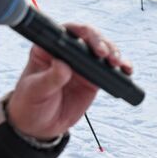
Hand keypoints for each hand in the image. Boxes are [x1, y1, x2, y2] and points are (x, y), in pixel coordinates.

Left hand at [8, 23, 131, 140]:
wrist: (39, 125)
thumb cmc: (30, 103)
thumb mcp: (35, 90)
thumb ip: (50, 78)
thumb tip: (64, 66)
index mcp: (49, 48)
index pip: (67, 32)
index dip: (83, 33)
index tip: (92, 44)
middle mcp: (67, 52)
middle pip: (89, 38)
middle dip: (102, 43)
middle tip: (106, 55)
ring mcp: (82, 65)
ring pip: (103, 51)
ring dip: (114, 53)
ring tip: (118, 63)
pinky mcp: (93, 79)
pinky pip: (110, 70)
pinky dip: (121, 68)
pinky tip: (127, 70)